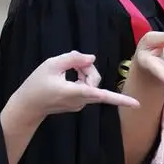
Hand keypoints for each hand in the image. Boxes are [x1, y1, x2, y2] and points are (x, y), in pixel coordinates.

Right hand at [21, 51, 139, 116]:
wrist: (27, 105)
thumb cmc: (36, 84)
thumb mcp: (51, 64)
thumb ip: (73, 58)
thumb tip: (92, 58)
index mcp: (75, 92)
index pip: (101, 95)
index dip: (119, 99)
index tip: (136, 103)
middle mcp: (81, 101)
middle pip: (95, 79)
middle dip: (86, 68)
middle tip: (71, 62)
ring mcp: (80, 104)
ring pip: (92, 83)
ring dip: (83, 72)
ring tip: (66, 69)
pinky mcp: (78, 104)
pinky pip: (86, 88)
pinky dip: (79, 79)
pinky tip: (66, 77)